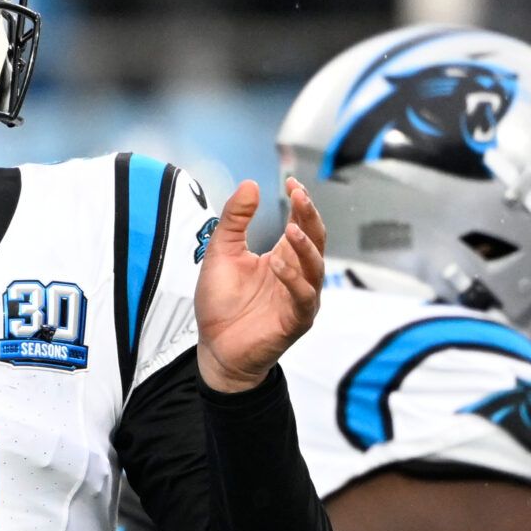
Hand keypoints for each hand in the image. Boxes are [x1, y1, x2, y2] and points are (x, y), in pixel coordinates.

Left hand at [195, 177, 326, 392]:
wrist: (215, 348)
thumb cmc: (221, 302)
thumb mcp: (222, 252)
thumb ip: (234, 220)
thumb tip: (250, 184)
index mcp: (284, 257)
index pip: (301, 224)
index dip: (300, 202)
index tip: (292, 182)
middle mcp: (298, 274)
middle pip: (315, 240)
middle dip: (309, 216)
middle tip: (299, 195)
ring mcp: (301, 298)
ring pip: (315, 267)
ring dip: (304, 246)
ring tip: (290, 230)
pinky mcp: (296, 320)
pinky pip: (303, 297)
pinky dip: (292, 280)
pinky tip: (276, 265)